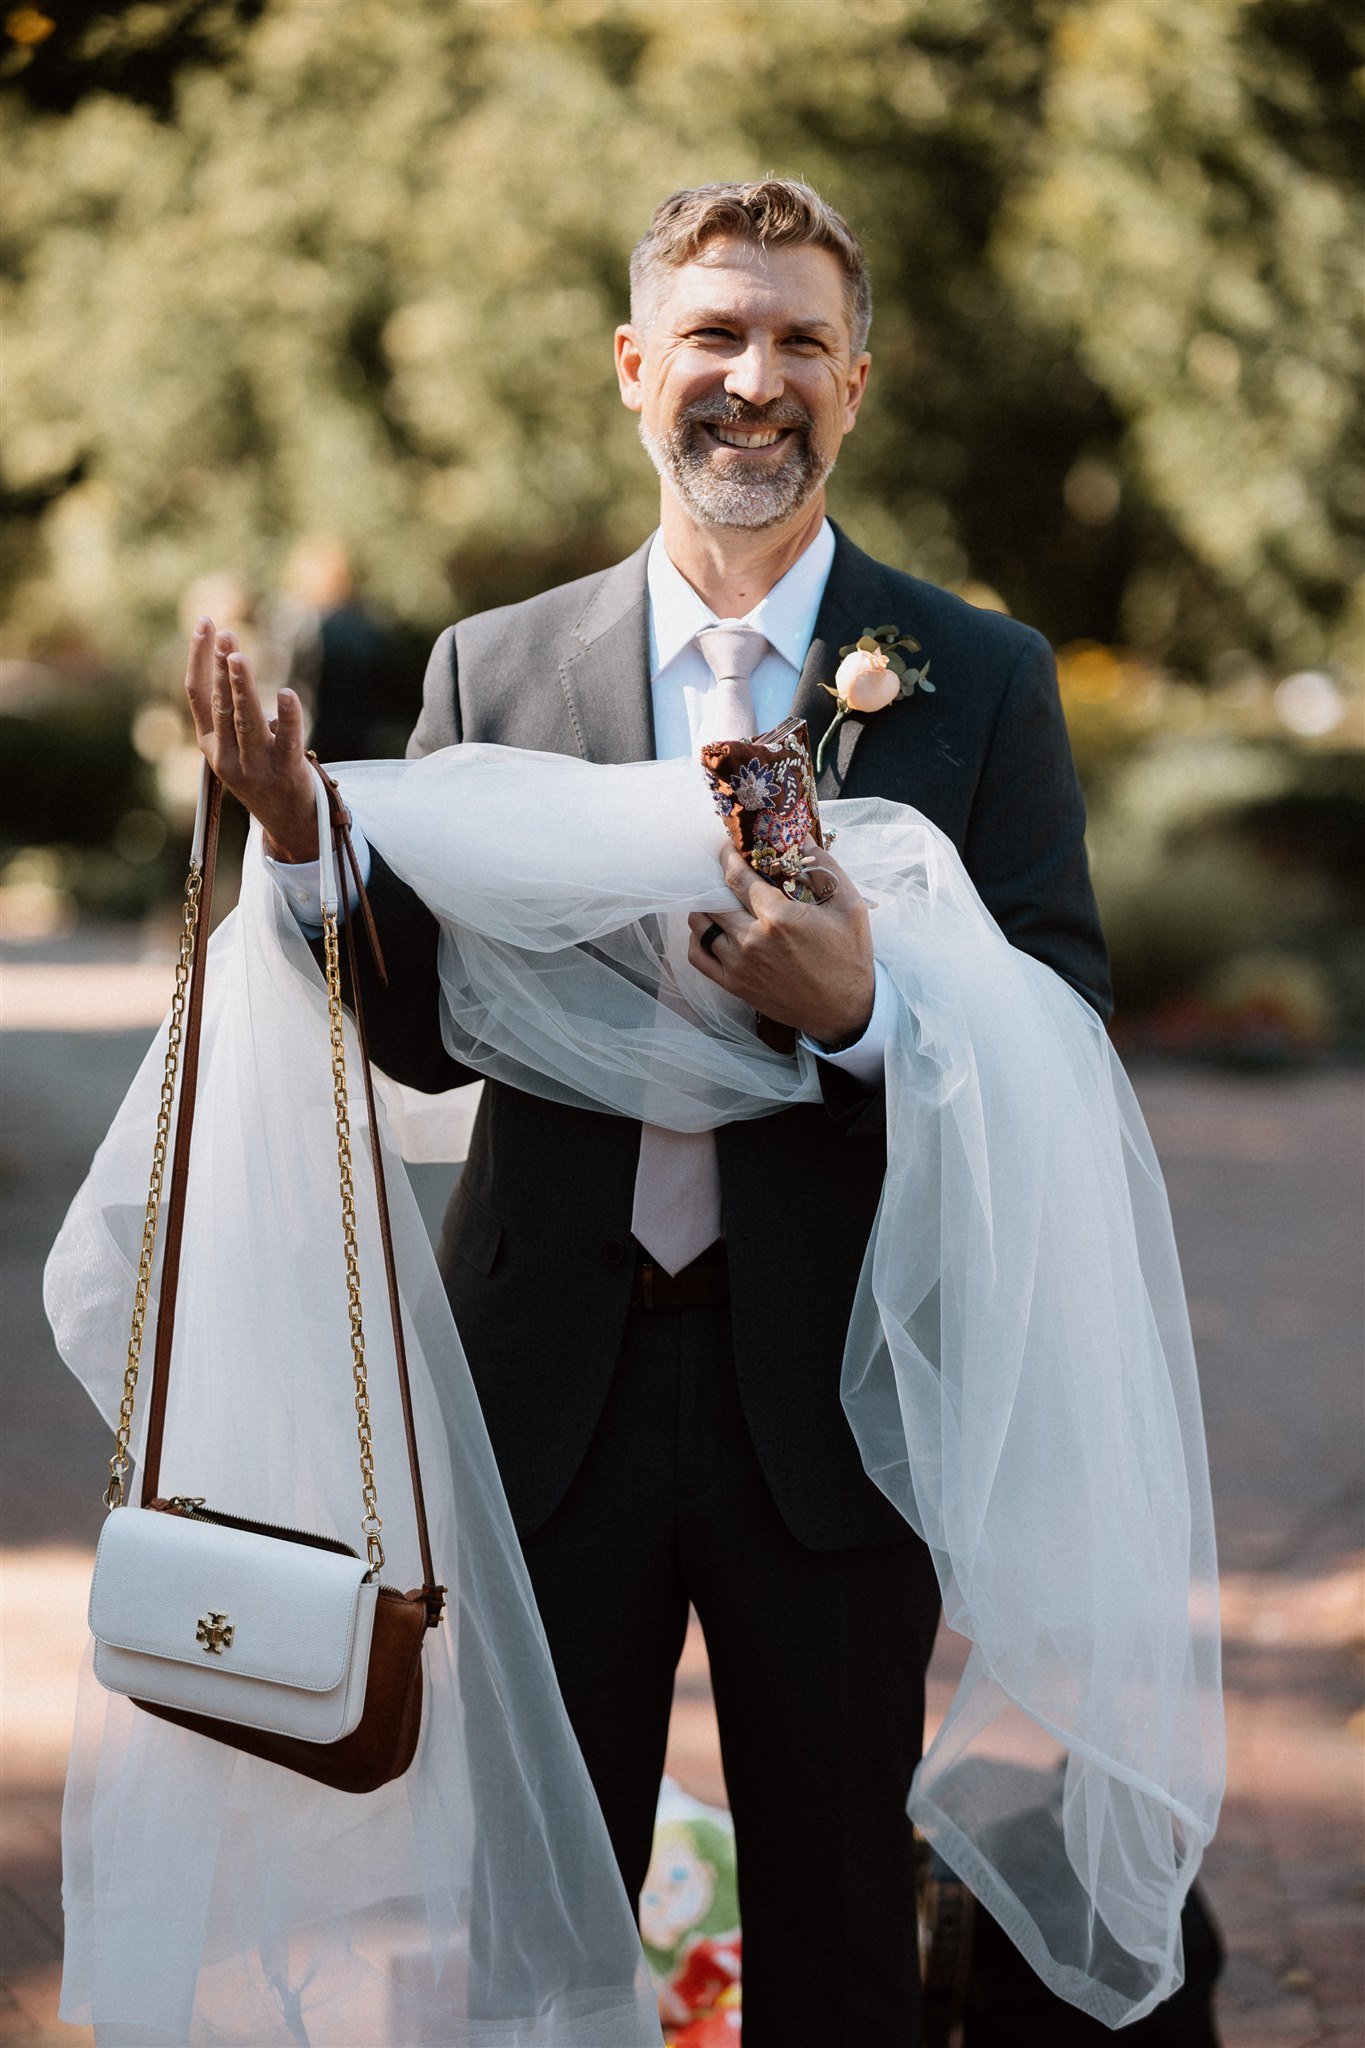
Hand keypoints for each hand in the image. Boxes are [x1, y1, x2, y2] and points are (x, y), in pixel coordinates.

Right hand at [183, 618, 318, 860]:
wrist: (288, 820)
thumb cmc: (262, 771)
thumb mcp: (236, 745)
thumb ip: (231, 710)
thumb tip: (231, 662)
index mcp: (209, 743)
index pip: (196, 694)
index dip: (198, 657)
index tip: (204, 621)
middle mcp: (226, 756)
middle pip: (220, 705)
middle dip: (219, 668)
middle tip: (225, 634)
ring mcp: (255, 767)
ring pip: (246, 721)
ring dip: (241, 687)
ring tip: (237, 656)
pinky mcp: (285, 774)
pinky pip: (287, 742)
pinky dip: (287, 717)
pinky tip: (287, 694)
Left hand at [686, 841, 875, 1044]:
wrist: (845, 1010)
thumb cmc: (849, 956)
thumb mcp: (849, 906)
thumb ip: (824, 867)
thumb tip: (802, 838)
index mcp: (780, 917)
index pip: (736, 876)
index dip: (727, 856)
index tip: (728, 846)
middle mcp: (753, 940)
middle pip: (714, 898)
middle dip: (715, 878)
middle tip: (726, 871)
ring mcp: (740, 965)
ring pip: (701, 924)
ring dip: (706, 906)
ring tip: (720, 898)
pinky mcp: (735, 985)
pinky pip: (698, 956)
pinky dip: (697, 938)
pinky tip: (712, 928)